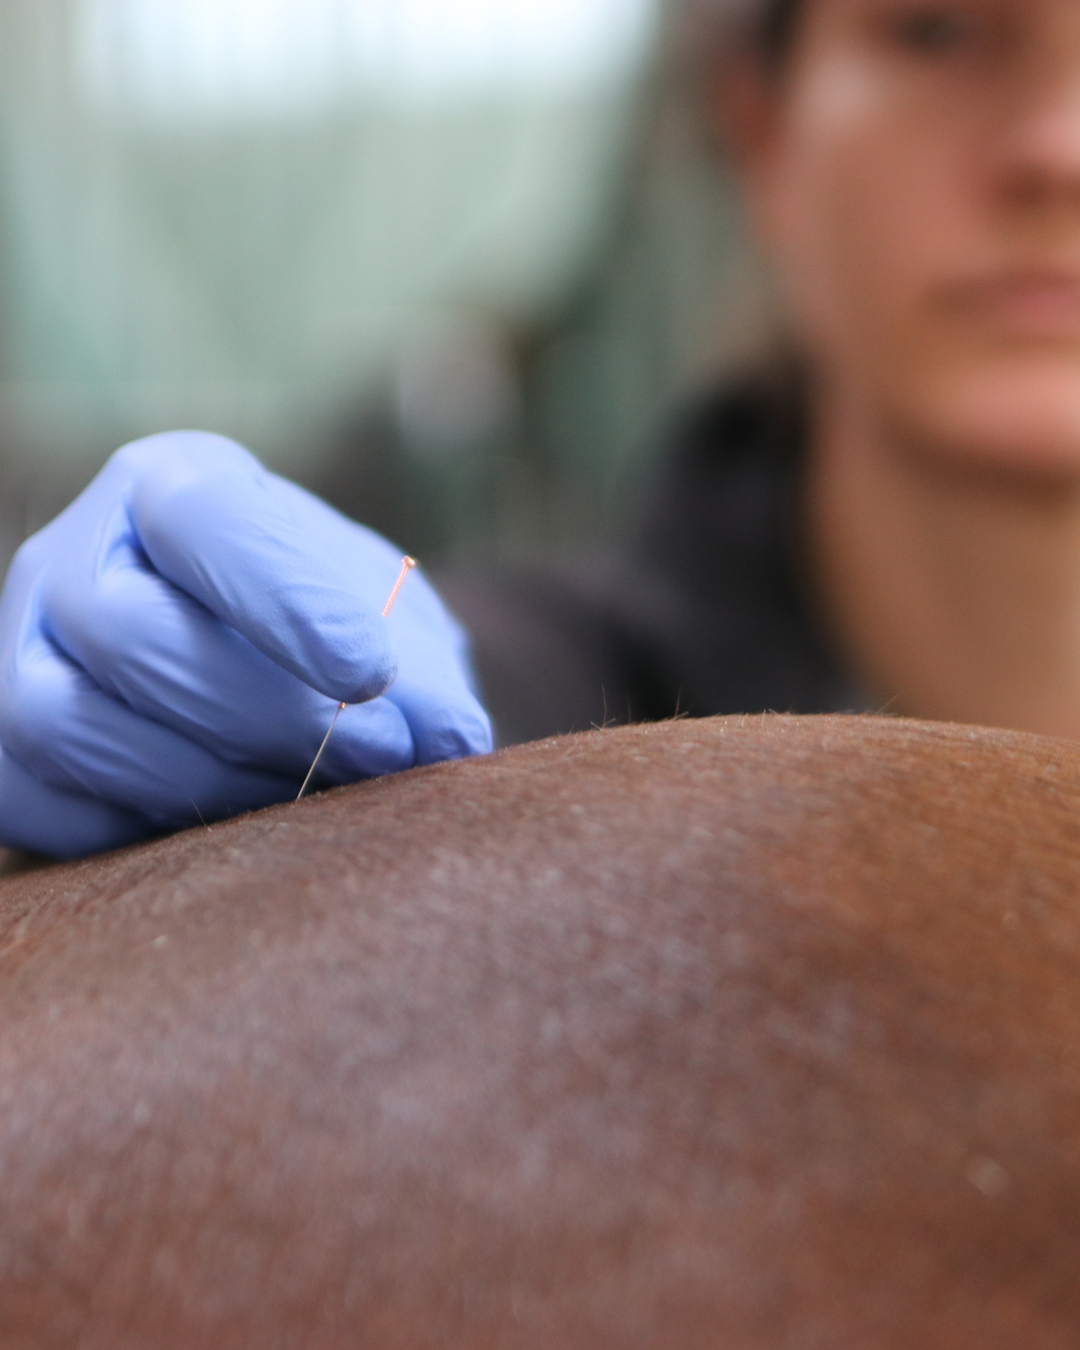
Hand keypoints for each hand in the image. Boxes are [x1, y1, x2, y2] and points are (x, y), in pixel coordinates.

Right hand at [0, 432, 491, 857]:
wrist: (258, 671)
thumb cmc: (324, 630)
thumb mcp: (387, 628)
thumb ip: (421, 675)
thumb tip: (454, 738)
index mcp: (172, 485)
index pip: (206, 521)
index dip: (286, 599)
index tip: (372, 671)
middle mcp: (76, 552)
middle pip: (135, 634)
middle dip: (267, 712)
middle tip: (378, 754)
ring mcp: (19, 645)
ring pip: (66, 721)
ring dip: (203, 778)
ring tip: (305, 792)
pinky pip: (33, 800)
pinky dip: (132, 825)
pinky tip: (219, 820)